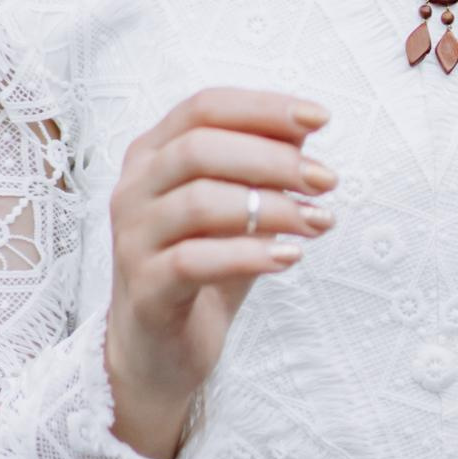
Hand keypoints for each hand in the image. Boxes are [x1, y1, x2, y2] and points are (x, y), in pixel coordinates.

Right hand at [105, 87, 335, 458]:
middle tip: (326, 180)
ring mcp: (131, 239)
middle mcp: (133, 189)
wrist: (162, 351)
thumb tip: (305, 128)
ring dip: (272, 207)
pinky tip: (289, 258)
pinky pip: (193, 261)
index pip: (204, 107)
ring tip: (318, 222)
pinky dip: (249, 255)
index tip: (320, 119)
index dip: (264, 107)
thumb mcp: (238, 208)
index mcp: (152, 154)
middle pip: (200, 147)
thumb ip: (263, 165)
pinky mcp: (144, 289)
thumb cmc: (204, 265)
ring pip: (199, 201)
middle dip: (274, 158)